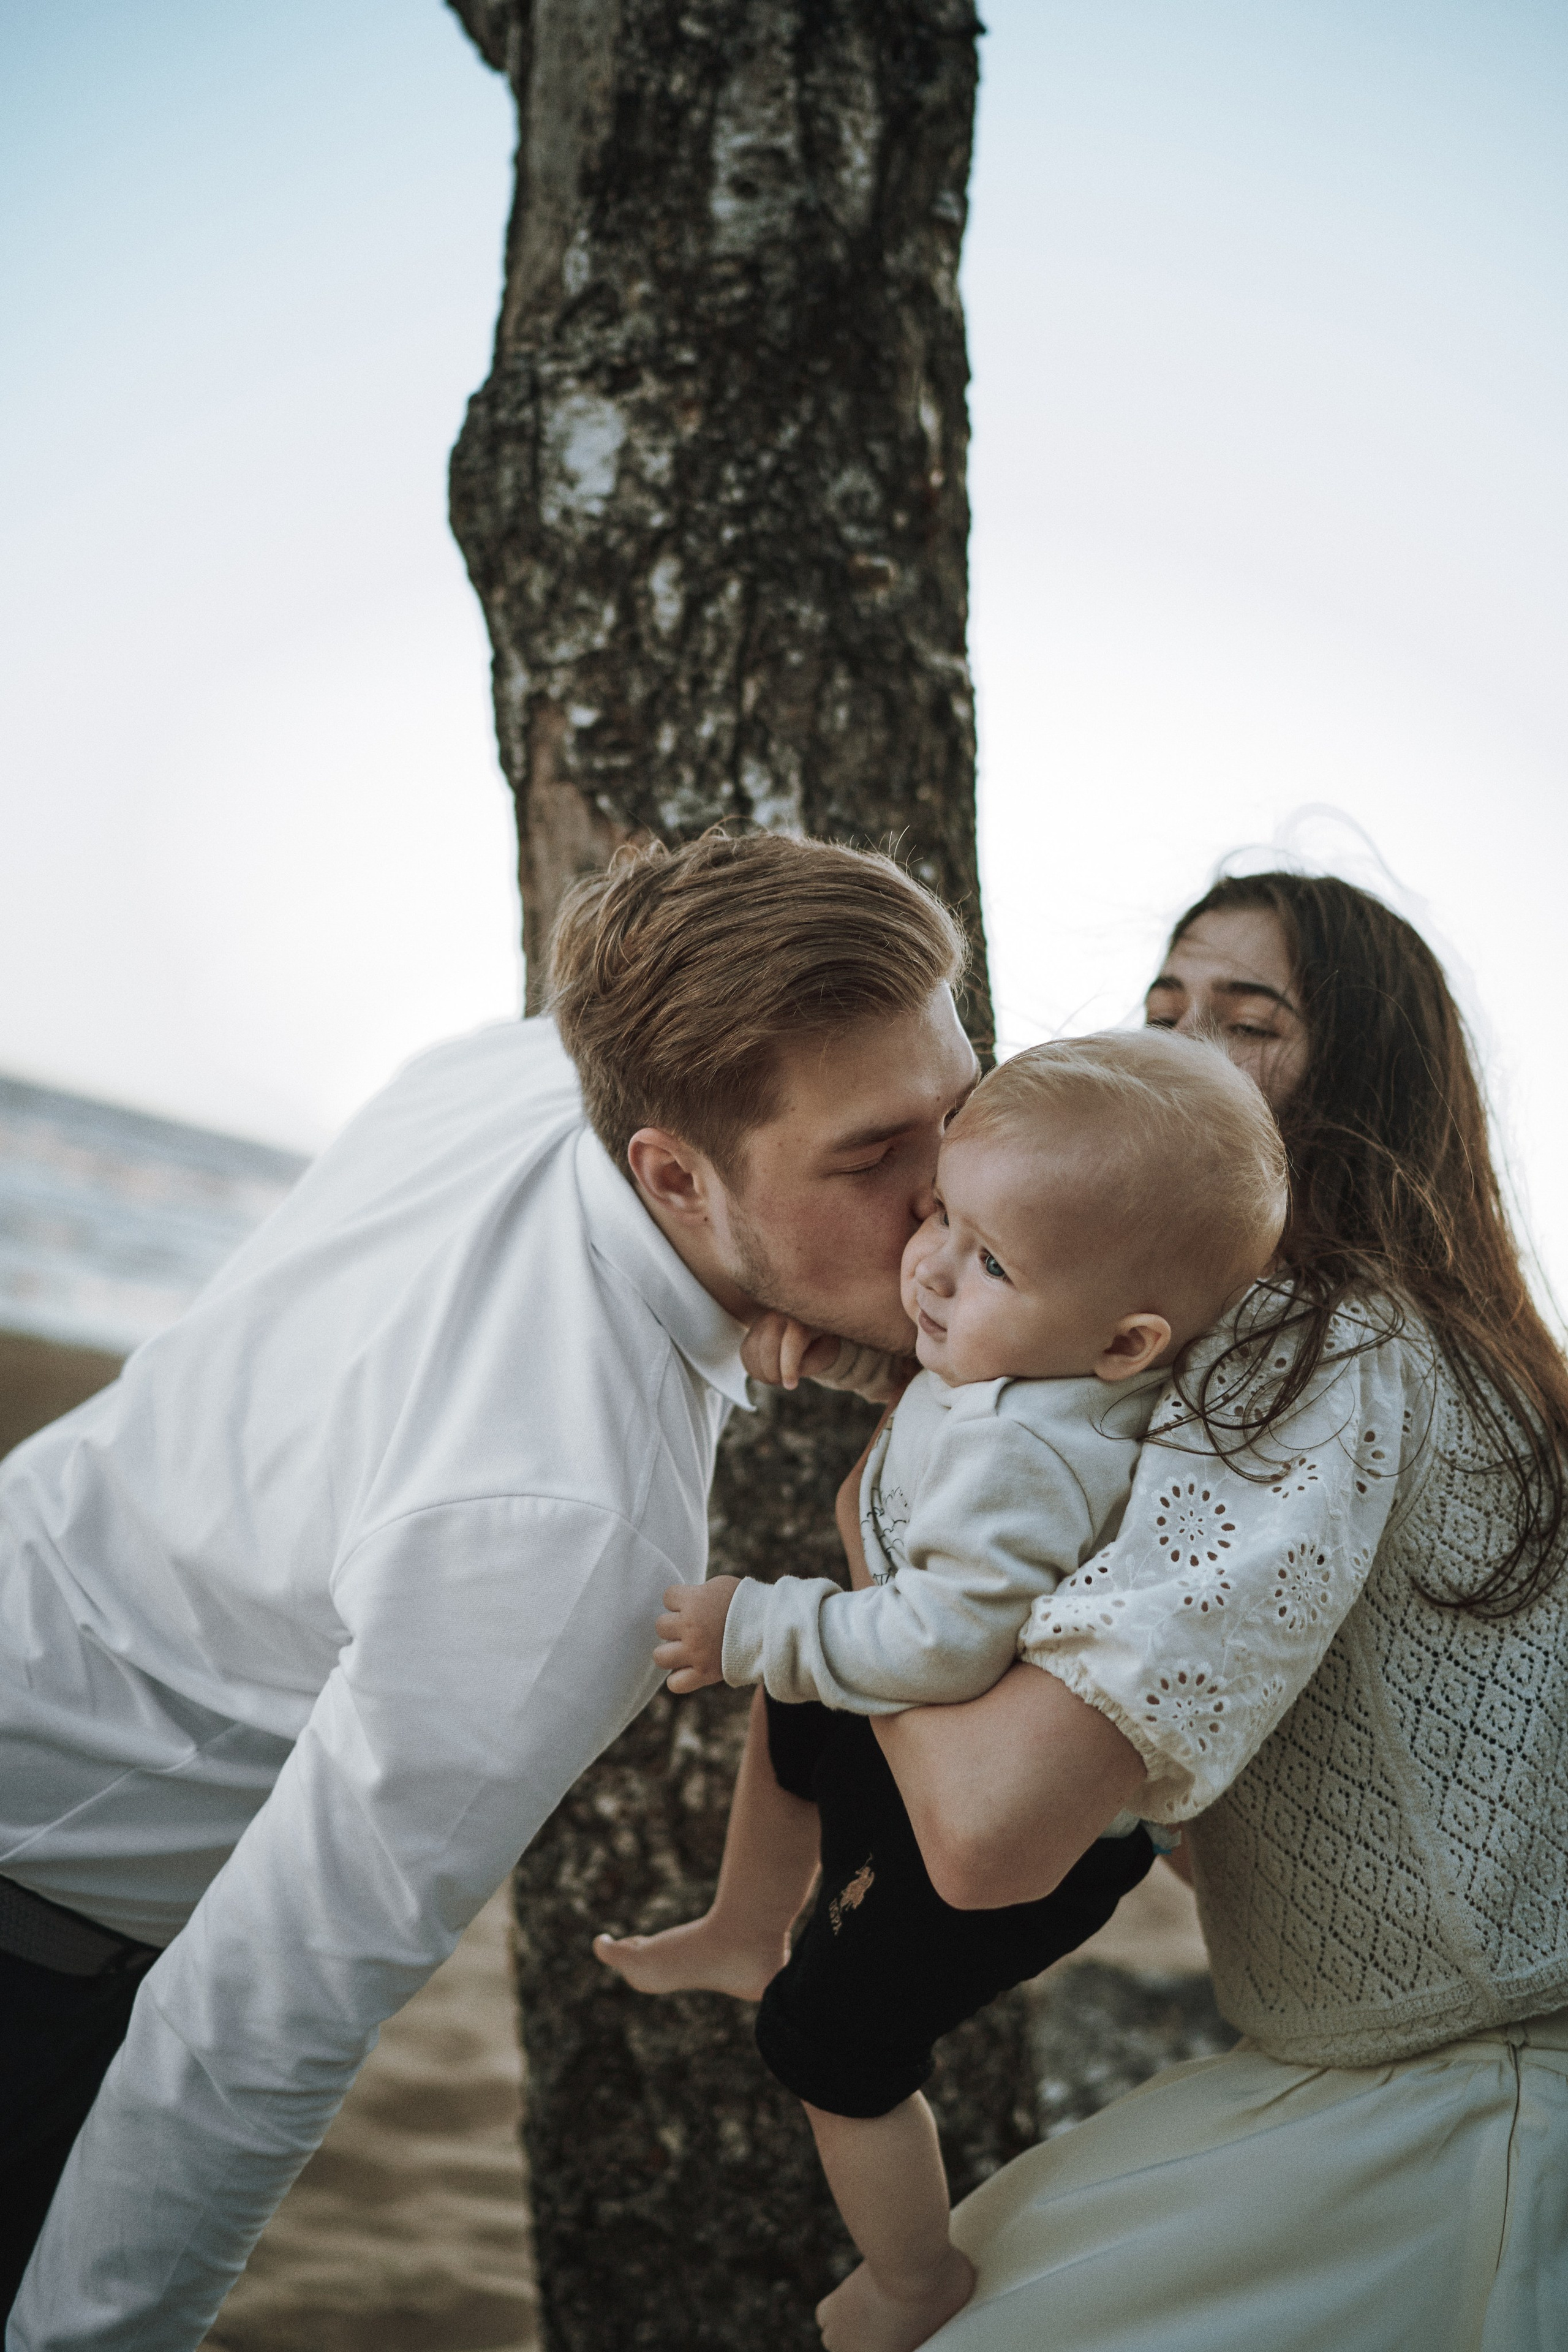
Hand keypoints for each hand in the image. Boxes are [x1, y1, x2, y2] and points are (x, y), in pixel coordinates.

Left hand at [654, 1576, 739, 1693]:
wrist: (771, 1627)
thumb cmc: (747, 1603)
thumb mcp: (720, 1587)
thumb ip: (698, 1593)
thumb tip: (681, 1602)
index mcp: (695, 1601)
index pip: (668, 1597)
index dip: (680, 1600)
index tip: (696, 1604)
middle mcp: (691, 1626)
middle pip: (661, 1626)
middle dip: (675, 1626)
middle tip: (694, 1627)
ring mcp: (696, 1652)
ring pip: (660, 1656)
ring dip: (671, 1652)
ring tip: (686, 1649)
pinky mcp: (704, 1673)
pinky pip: (675, 1683)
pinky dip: (678, 1678)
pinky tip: (689, 1669)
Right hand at [741, 1313, 843, 1390]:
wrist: (808, 1327)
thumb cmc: (820, 1342)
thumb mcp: (825, 1354)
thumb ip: (811, 1364)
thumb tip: (789, 1373)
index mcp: (802, 1319)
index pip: (791, 1343)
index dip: (788, 1368)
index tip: (790, 1386)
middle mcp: (779, 1315)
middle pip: (768, 1347)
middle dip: (774, 1372)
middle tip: (784, 1383)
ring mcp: (763, 1321)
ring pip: (753, 1350)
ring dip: (762, 1373)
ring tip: (776, 1379)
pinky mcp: (752, 1330)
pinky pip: (746, 1352)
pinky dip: (753, 1369)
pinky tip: (765, 1374)